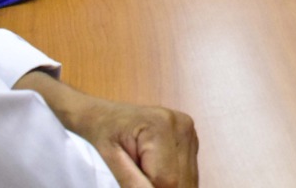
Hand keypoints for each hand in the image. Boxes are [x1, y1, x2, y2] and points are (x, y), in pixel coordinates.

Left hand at [14, 71, 197, 187]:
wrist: (105, 115)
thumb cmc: (104, 134)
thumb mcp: (112, 159)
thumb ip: (132, 182)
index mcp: (162, 125)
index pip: (168, 179)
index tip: (134, 183)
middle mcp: (182, 125)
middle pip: (182, 180)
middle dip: (159, 186)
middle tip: (137, 177)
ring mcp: (189, 131)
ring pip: (189, 179)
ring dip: (167, 184)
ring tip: (145, 173)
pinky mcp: (191, 139)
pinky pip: (189, 173)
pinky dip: (173, 180)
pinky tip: (155, 171)